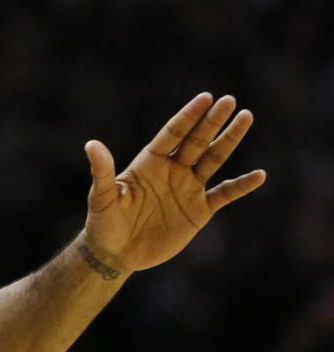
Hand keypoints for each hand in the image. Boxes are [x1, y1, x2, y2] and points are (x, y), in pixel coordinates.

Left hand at [82, 92, 264, 272]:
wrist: (116, 253)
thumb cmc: (104, 223)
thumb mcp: (102, 198)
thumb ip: (102, 172)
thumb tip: (91, 144)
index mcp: (149, 163)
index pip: (172, 134)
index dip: (188, 117)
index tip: (205, 98)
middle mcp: (172, 170)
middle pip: (196, 141)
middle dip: (212, 122)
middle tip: (230, 101)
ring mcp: (187, 189)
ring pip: (214, 159)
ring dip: (229, 140)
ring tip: (246, 117)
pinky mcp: (198, 211)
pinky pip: (224, 194)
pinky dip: (241, 186)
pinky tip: (259, 176)